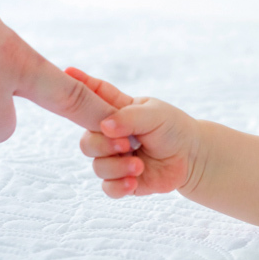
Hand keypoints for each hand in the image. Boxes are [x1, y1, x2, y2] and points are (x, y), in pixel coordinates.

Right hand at [67, 67, 205, 198]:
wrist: (192, 156)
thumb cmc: (172, 128)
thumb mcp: (155, 114)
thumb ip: (129, 118)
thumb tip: (104, 127)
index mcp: (116, 111)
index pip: (93, 96)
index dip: (79, 85)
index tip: (67, 72)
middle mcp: (110, 135)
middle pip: (87, 141)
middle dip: (103, 145)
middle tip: (126, 145)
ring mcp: (115, 158)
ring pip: (97, 166)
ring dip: (117, 167)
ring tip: (139, 166)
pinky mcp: (123, 179)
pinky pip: (108, 187)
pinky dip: (119, 186)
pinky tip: (133, 182)